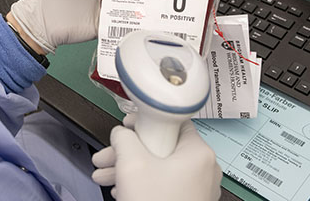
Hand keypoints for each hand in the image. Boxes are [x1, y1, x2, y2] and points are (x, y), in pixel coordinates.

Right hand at [92, 119, 221, 200]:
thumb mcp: (132, 163)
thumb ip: (124, 138)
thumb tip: (122, 133)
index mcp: (198, 152)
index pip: (172, 121)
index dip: (145, 121)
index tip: (128, 127)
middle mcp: (203, 168)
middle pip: (160, 146)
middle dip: (127, 152)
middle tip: (108, 156)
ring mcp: (197, 187)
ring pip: (159, 167)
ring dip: (129, 169)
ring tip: (105, 175)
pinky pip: (164, 183)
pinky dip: (143, 183)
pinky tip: (121, 189)